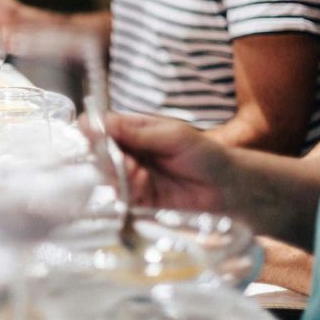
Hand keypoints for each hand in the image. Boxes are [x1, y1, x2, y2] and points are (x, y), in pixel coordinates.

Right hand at [89, 113, 232, 211]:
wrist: (227, 187)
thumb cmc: (203, 153)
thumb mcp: (172, 136)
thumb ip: (137, 132)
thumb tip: (102, 122)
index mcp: (132, 128)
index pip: (100, 125)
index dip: (92, 130)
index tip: (94, 136)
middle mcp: (128, 150)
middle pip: (98, 152)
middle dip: (107, 157)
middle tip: (127, 162)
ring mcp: (131, 174)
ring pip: (106, 175)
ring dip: (119, 175)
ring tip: (140, 174)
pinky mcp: (138, 197)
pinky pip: (121, 195)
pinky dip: (129, 191)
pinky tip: (144, 186)